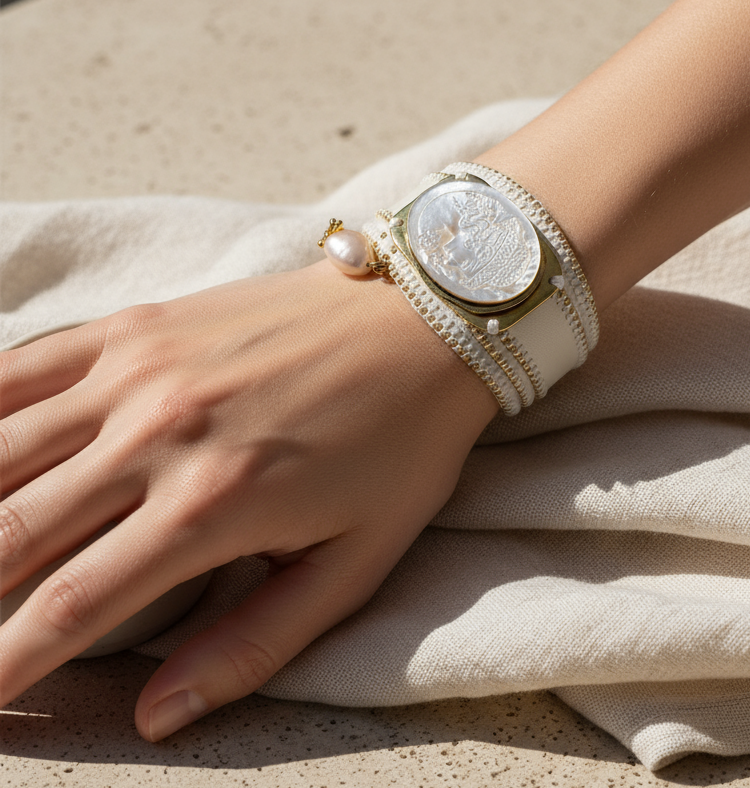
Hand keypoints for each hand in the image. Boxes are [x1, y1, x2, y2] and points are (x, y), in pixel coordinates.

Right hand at [0, 260, 497, 739]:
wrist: (421, 321)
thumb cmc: (399, 443)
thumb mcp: (354, 561)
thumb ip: (255, 642)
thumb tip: (158, 715)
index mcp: (213, 505)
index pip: (71, 604)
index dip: (4, 665)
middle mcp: (157, 433)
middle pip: (11, 530)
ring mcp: (139, 369)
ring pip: (0, 450)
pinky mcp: (139, 325)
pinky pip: (22, 364)